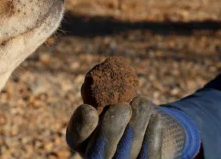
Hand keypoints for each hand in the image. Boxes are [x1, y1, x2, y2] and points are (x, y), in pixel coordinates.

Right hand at [66, 96, 200, 158]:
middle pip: (98, 154)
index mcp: (83, 141)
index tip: (88, 108)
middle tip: (122, 106)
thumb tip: (95, 80)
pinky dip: (152, 135)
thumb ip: (100, 93)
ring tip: (143, 102)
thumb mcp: (110, 97)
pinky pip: (148, 157)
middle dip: (110, 128)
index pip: (76, 138)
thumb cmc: (123, 106)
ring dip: (136, 123)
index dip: (81, 126)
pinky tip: (154, 118)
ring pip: (127, 153)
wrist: (148, 126)